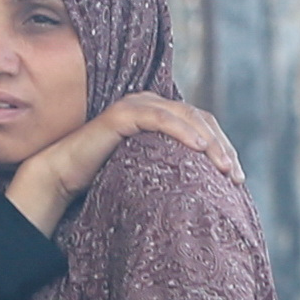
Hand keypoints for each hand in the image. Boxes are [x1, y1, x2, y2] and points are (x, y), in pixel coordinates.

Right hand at [3, 90, 236, 229]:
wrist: (61, 179)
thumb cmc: (102, 181)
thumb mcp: (148, 175)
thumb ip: (171, 171)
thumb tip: (206, 194)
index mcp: (160, 117)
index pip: (202, 126)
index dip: (224, 149)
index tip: (238, 180)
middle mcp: (151, 105)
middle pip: (200, 119)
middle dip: (222, 147)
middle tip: (235, 176)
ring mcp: (136, 105)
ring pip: (185, 117)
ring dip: (208, 140)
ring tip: (223, 166)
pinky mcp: (122, 113)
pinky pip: (159, 118)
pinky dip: (182, 130)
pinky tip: (198, 148)